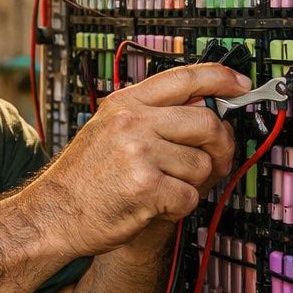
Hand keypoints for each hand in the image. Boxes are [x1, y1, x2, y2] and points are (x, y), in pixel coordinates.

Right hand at [34, 64, 248, 256]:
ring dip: (192, 183)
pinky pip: (190, 195)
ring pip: (202, 164)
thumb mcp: (107, 130)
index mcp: (124, 104)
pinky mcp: (146, 188)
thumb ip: (149, 115)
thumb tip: (202, 106)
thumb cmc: (81, 179)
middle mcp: (132, 123)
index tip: (239, 86)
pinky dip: (180, 207)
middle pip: (206, 122)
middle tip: (217, 160)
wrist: (52, 214)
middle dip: (220, 145)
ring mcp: (138, 154)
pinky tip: (156, 205)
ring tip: (165, 188)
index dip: (220, 78)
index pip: (183, 78)